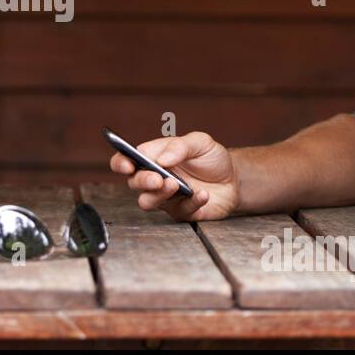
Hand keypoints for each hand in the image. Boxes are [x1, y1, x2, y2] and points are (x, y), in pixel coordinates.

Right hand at [108, 131, 237, 220]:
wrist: (233, 179)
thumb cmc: (211, 158)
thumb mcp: (200, 142)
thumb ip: (180, 146)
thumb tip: (162, 159)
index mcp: (152, 158)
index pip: (125, 161)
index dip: (121, 163)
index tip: (128, 165)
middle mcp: (154, 179)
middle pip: (133, 183)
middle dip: (142, 180)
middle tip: (157, 178)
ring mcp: (166, 197)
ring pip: (147, 201)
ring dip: (158, 194)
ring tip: (175, 185)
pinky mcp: (181, 212)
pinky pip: (180, 211)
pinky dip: (192, 202)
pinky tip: (203, 194)